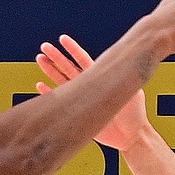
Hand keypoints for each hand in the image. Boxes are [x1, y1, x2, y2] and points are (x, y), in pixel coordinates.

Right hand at [35, 35, 148, 149]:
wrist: (131, 135)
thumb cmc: (135, 113)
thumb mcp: (133, 90)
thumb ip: (124, 76)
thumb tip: (123, 62)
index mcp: (102, 78)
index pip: (84, 60)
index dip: (73, 49)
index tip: (62, 39)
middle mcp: (90, 87)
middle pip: (69, 68)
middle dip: (57, 57)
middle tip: (44, 46)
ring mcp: (82, 100)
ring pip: (63, 81)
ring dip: (51, 71)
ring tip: (40, 59)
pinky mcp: (78, 115)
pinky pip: (61, 102)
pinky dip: (50, 94)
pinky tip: (40, 85)